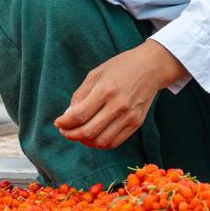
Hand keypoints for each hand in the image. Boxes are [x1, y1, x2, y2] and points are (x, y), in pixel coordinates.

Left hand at [53, 39, 187, 149]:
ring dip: (85, 141)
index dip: (65, 123)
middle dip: (71, 134)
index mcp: (105, 90)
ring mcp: (129, 116)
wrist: (150, 67)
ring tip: (78, 134)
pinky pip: (115, 142)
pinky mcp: (137, 123)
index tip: (58, 123)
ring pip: (101, 141)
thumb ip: (81, 95)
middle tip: (65, 131)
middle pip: (89, 131)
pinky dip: (101, 143)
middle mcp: (118, 105)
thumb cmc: (120, 67)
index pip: (79, 115)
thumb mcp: (96, 73)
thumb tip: (68, 115)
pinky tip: (94, 136)